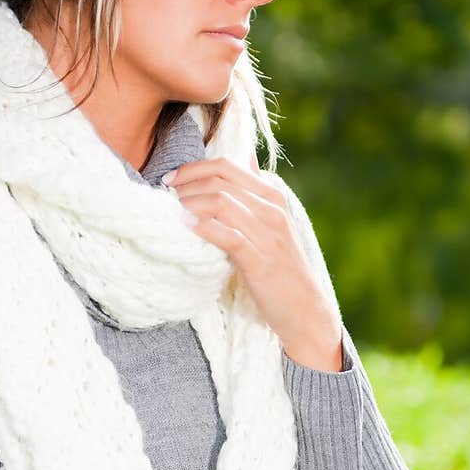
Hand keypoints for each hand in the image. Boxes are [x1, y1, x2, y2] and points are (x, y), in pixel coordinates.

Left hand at [164, 157, 343, 369]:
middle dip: (186, 185)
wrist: (304, 310)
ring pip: (220, 202)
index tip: (171, 179)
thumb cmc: (282, 268)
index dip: (193, 168)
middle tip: (165, 197)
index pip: (228, 165)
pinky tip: (185, 227)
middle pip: (220, 181)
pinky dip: (202, 227)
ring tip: (171, 212)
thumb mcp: (273, 224)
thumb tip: (247, 160)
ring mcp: (267, 233)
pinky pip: (226, 234)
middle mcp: (272, 209)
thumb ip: (258, 194)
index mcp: (273, 197)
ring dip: (189, 204)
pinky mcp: (259, 259)